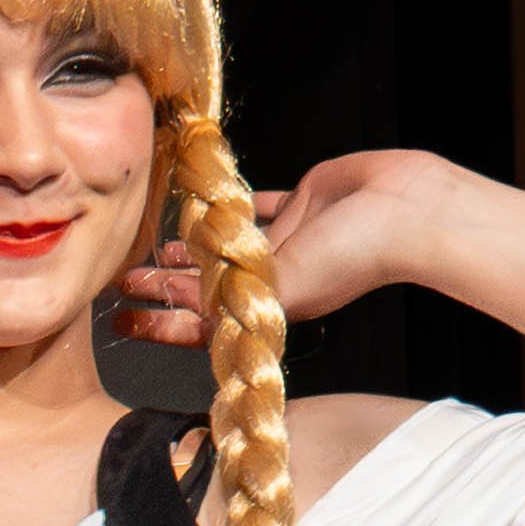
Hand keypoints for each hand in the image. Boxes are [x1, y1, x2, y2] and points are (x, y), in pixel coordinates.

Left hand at [107, 147, 461, 342]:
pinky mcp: (300, 202)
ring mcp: (286, 239)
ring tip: (155, 247)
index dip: (160, 323)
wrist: (403, 211)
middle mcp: (273, 275)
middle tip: (121, 278)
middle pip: (205, 283)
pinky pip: (258, 204)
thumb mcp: (285, 287)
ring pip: (225, 244)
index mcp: (267, 303)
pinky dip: (233, 205)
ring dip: (192, 246)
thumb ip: (237, 294)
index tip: (122, 321)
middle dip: (162, 283)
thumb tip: (181, 304)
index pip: (201, 321)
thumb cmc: (352, 257)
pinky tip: (206, 203)